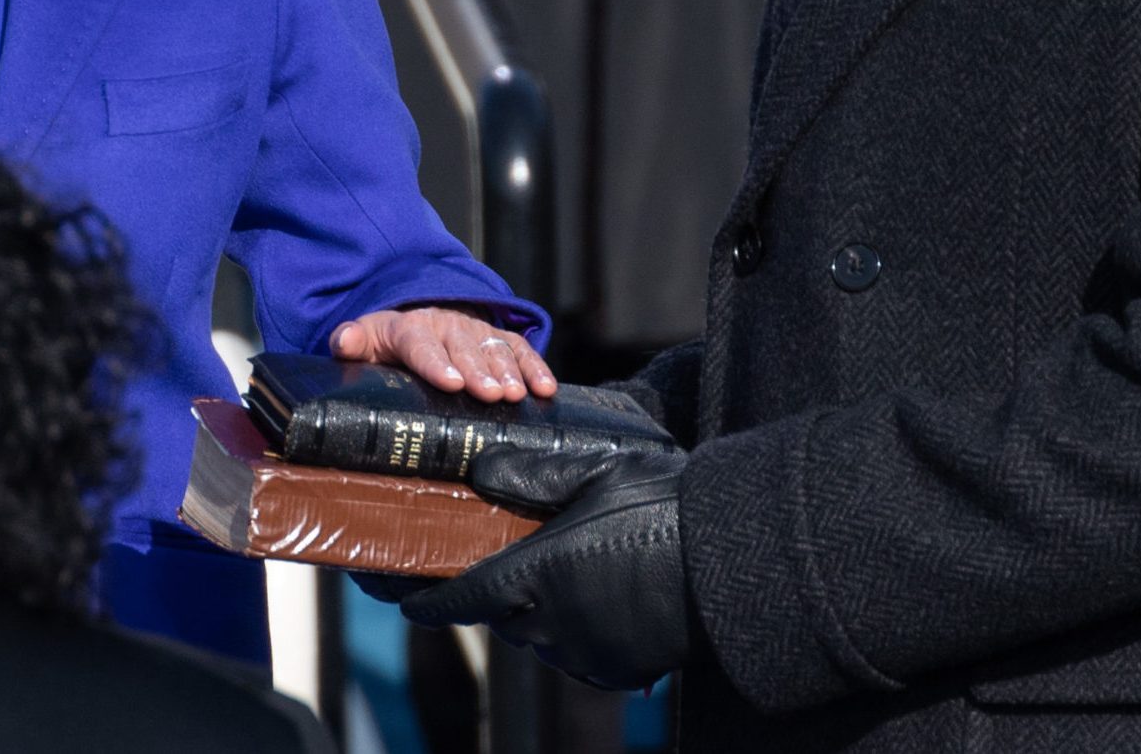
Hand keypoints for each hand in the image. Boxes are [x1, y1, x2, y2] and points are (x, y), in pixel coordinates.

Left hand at [328, 306, 557, 402]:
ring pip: (494, 348)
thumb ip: (351, 341)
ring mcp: (476, 330)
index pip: (421, 345)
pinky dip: (535, 367)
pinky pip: (520, 349)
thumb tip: (344, 342)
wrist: (418, 313)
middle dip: (478, 371)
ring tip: (516, 394)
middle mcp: (447, 325)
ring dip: (508, 371)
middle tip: (490, 395)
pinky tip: (546, 389)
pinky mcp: (498, 337)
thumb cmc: (389, 339)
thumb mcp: (365, 338)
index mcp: (410, 328)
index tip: (451, 382)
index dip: (436, 363)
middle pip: (464, 348)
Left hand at [399, 441, 690, 691]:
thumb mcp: (595, 471)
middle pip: (504, 618)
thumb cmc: (664, 505)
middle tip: (499, 566)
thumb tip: (478, 473)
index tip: (406, 600)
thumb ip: (531, 475)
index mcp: (539, 573)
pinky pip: (580, 660)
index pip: (463, 597)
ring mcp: (589, 652)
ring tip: (556, 581)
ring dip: (537, 617)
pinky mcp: (620, 669)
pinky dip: (575, 638)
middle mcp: (556, 623)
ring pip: (541, 641)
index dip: (429, 602)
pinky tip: (594, 605)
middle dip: (495, 597)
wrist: (733, 560)